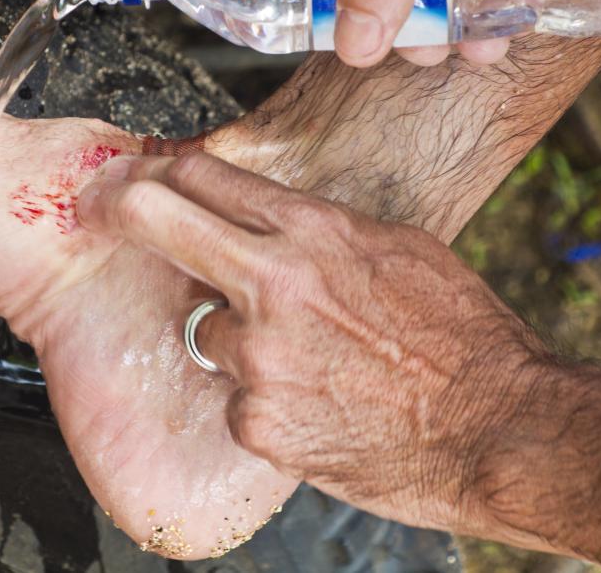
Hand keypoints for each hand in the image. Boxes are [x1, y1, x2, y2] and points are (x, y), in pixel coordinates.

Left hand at [76, 151, 549, 533]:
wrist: (497, 427)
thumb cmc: (462, 336)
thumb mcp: (402, 249)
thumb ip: (325, 232)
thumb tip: (278, 223)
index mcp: (316, 232)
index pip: (210, 179)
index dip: (169, 173)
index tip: (146, 176)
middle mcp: (276, 284)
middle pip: (163, 223)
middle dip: (124, 204)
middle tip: (103, 202)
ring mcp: (262, 355)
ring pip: (204, 329)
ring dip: (236, 340)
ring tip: (305, 360)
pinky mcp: (258, 420)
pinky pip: (236, 398)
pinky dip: (264, 402)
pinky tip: (317, 406)